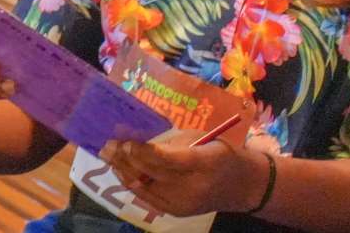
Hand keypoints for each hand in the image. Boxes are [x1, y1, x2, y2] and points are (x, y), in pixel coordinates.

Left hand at [100, 137, 270, 218]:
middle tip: (108, 145)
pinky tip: (121, 171)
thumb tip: (141, 137)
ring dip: (124, 170)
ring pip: (145, 187)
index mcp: (205, 162)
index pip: (168, 159)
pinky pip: (147, 197)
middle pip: (152, 173)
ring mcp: (182, 203)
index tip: (125, 141)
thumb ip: (174, 141)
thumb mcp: (204, 139)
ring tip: (108, 156)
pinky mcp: (175, 211)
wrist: (242, 186)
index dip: (144, 151)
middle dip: (127, 159)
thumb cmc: (222, 154)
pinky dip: (132, 183)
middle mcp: (192, 187)